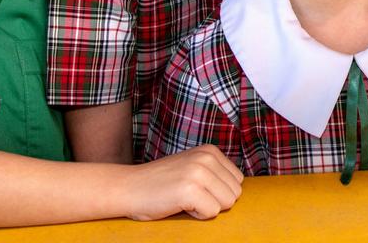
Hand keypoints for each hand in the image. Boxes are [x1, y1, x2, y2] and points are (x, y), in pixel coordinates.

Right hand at [124, 145, 244, 220]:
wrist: (127, 187)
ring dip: (206, 208)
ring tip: (185, 199)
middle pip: (235, 193)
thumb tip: (240, 190)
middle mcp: (207, 157)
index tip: (194, 188)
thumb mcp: (192, 167)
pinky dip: (196, 215)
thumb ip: (215, 174)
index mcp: (210, 151)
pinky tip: (179, 205)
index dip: (217, 192)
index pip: (238, 181)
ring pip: (227, 203)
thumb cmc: (160, 184)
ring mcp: (199, 172)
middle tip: (189, 195)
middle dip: (214, 201)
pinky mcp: (190, 189)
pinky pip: (212, 212)